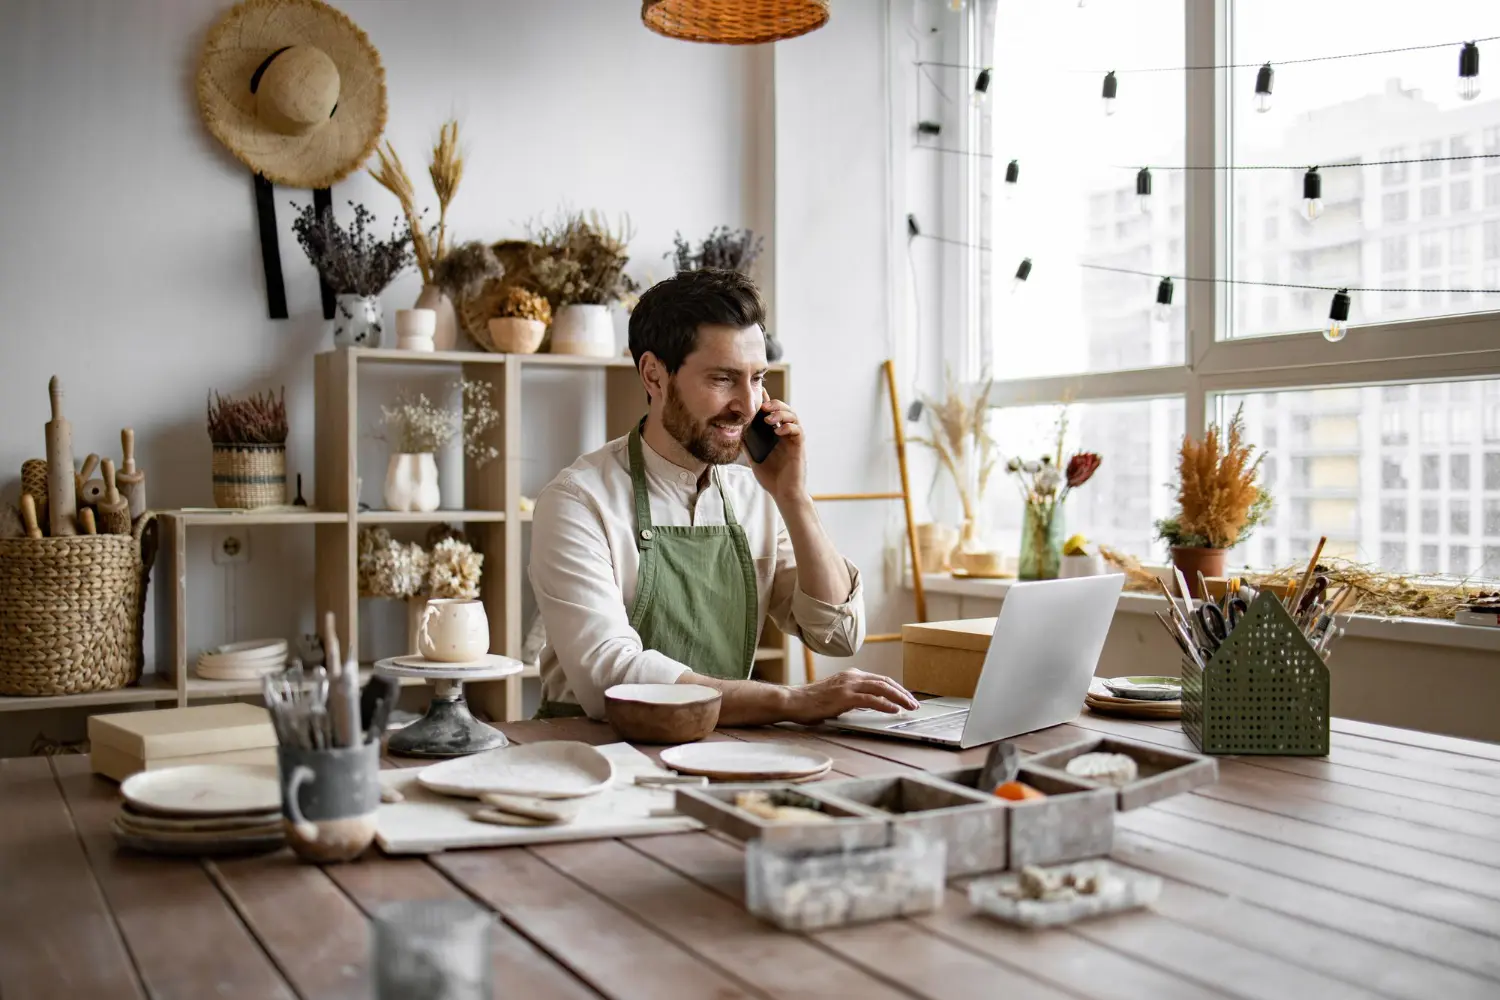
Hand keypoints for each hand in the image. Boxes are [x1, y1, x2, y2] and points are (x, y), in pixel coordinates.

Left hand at [747, 398, 805, 504]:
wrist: (783, 493)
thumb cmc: (770, 477)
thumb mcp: (753, 457)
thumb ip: (747, 443)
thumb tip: (733, 431)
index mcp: (774, 434)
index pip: (772, 413)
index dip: (767, 401)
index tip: (758, 391)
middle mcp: (785, 433)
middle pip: (784, 409)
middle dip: (774, 404)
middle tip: (763, 407)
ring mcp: (793, 439)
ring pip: (793, 416)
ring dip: (781, 414)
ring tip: (768, 418)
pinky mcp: (799, 446)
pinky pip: (797, 431)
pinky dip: (788, 427)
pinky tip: (777, 431)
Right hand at [787, 669, 920, 724]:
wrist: (793, 701)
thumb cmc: (812, 702)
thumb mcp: (836, 695)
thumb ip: (853, 697)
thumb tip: (870, 706)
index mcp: (851, 675)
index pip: (880, 679)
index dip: (896, 688)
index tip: (907, 698)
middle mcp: (852, 676)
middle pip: (885, 682)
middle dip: (903, 693)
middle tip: (915, 703)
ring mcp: (848, 685)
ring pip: (882, 688)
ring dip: (900, 697)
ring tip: (911, 707)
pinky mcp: (844, 697)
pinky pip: (871, 700)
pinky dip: (885, 704)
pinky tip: (895, 710)